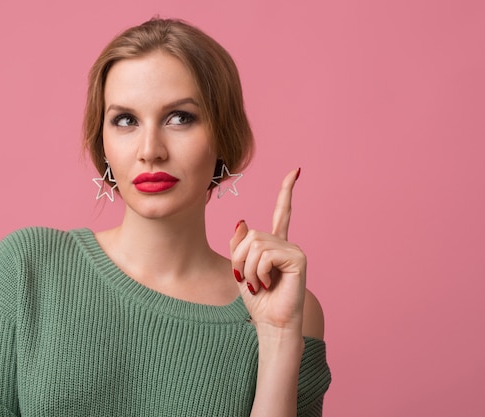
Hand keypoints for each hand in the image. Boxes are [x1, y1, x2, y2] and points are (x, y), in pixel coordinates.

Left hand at [229, 168, 305, 332]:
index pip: (282, 213)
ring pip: (255, 244)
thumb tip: (242, 221)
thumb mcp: (240, 269)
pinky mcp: (298, 259)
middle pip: (251, 235)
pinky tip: (267, 285)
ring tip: (257, 285)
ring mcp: (294, 250)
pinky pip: (266, 255)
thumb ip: (239, 245)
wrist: (271, 323)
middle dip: (240, 259)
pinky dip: (258, 272)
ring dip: (247, 269)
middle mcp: (287, 244)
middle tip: (247, 280)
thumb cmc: (257, 300)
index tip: (296, 171)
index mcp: (275, 245)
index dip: (287, 191)